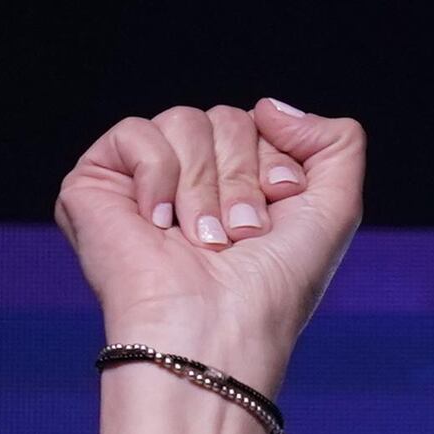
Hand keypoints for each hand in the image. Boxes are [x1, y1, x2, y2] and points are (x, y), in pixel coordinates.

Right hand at [56, 100, 366, 390]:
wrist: (216, 328)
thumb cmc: (274, 284)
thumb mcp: (335, 209)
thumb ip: (337, 144)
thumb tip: (269, 105)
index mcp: (242, 182)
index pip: (263, 124)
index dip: (279, 166)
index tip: (279, 215)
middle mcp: (193, 176)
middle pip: (228, 118)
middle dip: (243, 177)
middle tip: (240, 234)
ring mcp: (144, 178)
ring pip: (185, 120)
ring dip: (207, 187)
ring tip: (204, 240)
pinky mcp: (96, 182)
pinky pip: (135, 133)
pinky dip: (159, 176)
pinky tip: (158, 224)